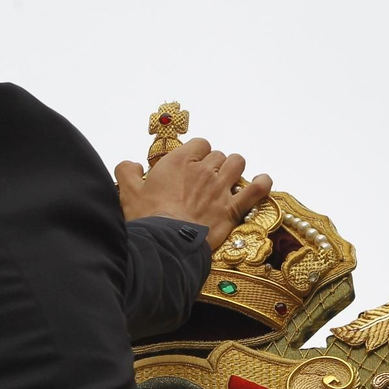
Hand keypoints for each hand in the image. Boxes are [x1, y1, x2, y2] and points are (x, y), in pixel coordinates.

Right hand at [115, 139, 272, 247]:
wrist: (164, 244)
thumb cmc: (146, 219)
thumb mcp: (128, 191)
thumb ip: (126, 171)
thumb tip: (131, 164)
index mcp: (179, 162)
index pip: (200, 144)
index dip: (198, 154)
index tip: (192, 165)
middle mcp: (203, 170)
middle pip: (218, 155)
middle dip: (214, 164)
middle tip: (207, 179)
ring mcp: (220, 189)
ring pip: (237, 163)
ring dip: (234, 169)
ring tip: (228, 180)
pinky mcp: (232, 209)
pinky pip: (256, 189)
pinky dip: (261, 184)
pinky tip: (261, 183)